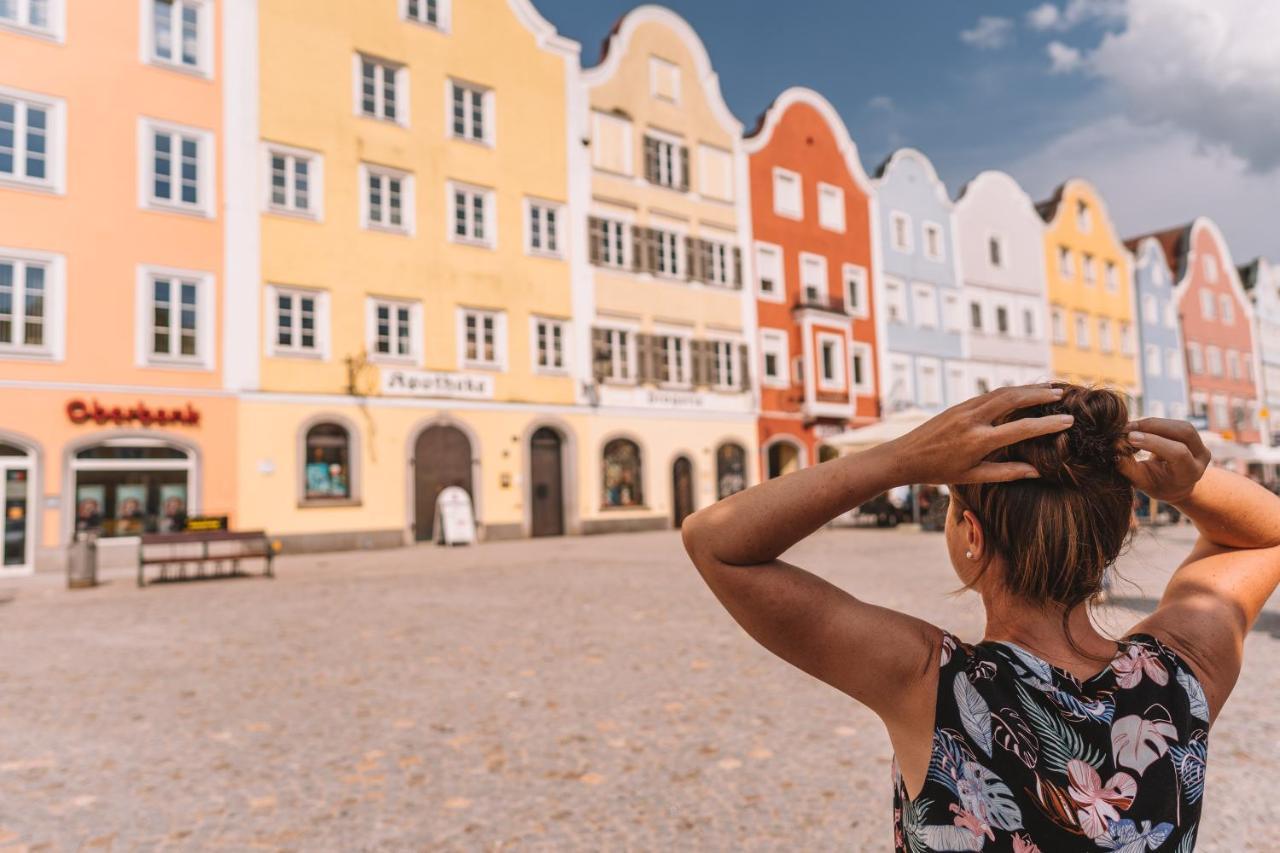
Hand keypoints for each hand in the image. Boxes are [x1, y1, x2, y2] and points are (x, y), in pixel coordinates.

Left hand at [882, 385, 1074, 484]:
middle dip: (1039, 394)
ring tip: (1047, 388)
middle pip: (1013, 399)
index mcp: (978, 441)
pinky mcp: (958, 405)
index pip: (1021, 429)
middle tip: (1061, 393)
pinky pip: (989, 394)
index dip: (1048, 424)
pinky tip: (1020, 392)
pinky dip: (1008, 391)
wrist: (904, 457)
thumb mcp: (972, 477)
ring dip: (1025, 388)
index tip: (1068, 421)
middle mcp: (973, 420)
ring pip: (1001, 392)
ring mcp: (964, 409)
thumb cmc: (938, 472)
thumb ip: (1006, 473)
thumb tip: (1037, 472)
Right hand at [1117, 418, 1210, 503]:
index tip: (1129, 437)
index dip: (1154, 442)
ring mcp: (1201, 445)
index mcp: (1190, 473)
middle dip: (1154, 426)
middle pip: (1184, 432)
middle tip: (1128, 427)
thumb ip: (1128, 467)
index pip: (1178, 452)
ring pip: (1181, 424)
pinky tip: (1140, 427)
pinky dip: (1156, 423)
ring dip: (1154, 423)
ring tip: (1132, 427)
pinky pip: (1177, 423)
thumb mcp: (1141, 482)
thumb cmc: (1157, 485)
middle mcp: (1202, 458)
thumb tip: (1114, 447)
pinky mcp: (1195, 436)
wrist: (1175, 485)